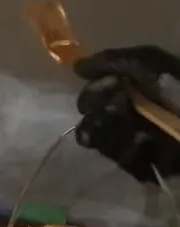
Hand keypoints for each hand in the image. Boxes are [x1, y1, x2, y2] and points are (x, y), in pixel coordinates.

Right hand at [74, 46, 179, 182]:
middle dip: (100, 116)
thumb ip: (111, 61)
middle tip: (117, 113)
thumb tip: (76, 66)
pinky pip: (126, 163)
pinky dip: (132, 154)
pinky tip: (145, 146)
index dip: (95, 91)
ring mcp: (142, 141)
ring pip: (105, 142)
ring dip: (114, 135)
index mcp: (137, 88)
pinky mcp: (151, 166)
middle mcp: (136, 113)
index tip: (107, 89)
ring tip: (135, 133)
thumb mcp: (150, 63)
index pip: (97, 92)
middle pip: (95, 118)